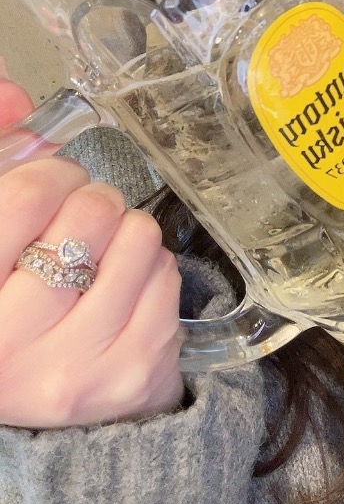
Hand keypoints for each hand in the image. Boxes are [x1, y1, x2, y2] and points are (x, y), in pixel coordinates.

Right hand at [0, 77, 183, 427]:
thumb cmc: (5, 310)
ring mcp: (75, 367)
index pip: (23, 197)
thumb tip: (11, 90)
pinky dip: (152, 268)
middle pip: (89, 213)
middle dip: (93, 199)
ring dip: (127, 230)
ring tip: (104, 253)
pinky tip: (124, 287)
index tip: (54, 181)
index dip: (50, 172)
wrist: (34, 413)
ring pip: (138, 238)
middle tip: (83, 218)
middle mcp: (9, 345)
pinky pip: (167, 277)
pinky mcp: (131, 376)